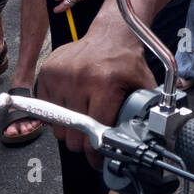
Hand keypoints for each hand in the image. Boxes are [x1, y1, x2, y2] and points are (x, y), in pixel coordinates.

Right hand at [37, 28, 154, 161]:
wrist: (111, 33)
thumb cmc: (126, 61)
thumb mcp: (142, 86)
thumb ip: (144, 114)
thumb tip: (147, 141)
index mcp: (104, 83)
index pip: (94, 135)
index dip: (97, 154)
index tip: (99, 160)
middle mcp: (79, 78)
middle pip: (73, 136)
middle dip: (84, 143)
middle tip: (93, 136)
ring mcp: (60, 75)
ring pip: (58, 126)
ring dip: (70, 128)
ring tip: (84, 115)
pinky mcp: (47, 73)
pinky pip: (46, 110)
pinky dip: (58, 113)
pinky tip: (73, 103)